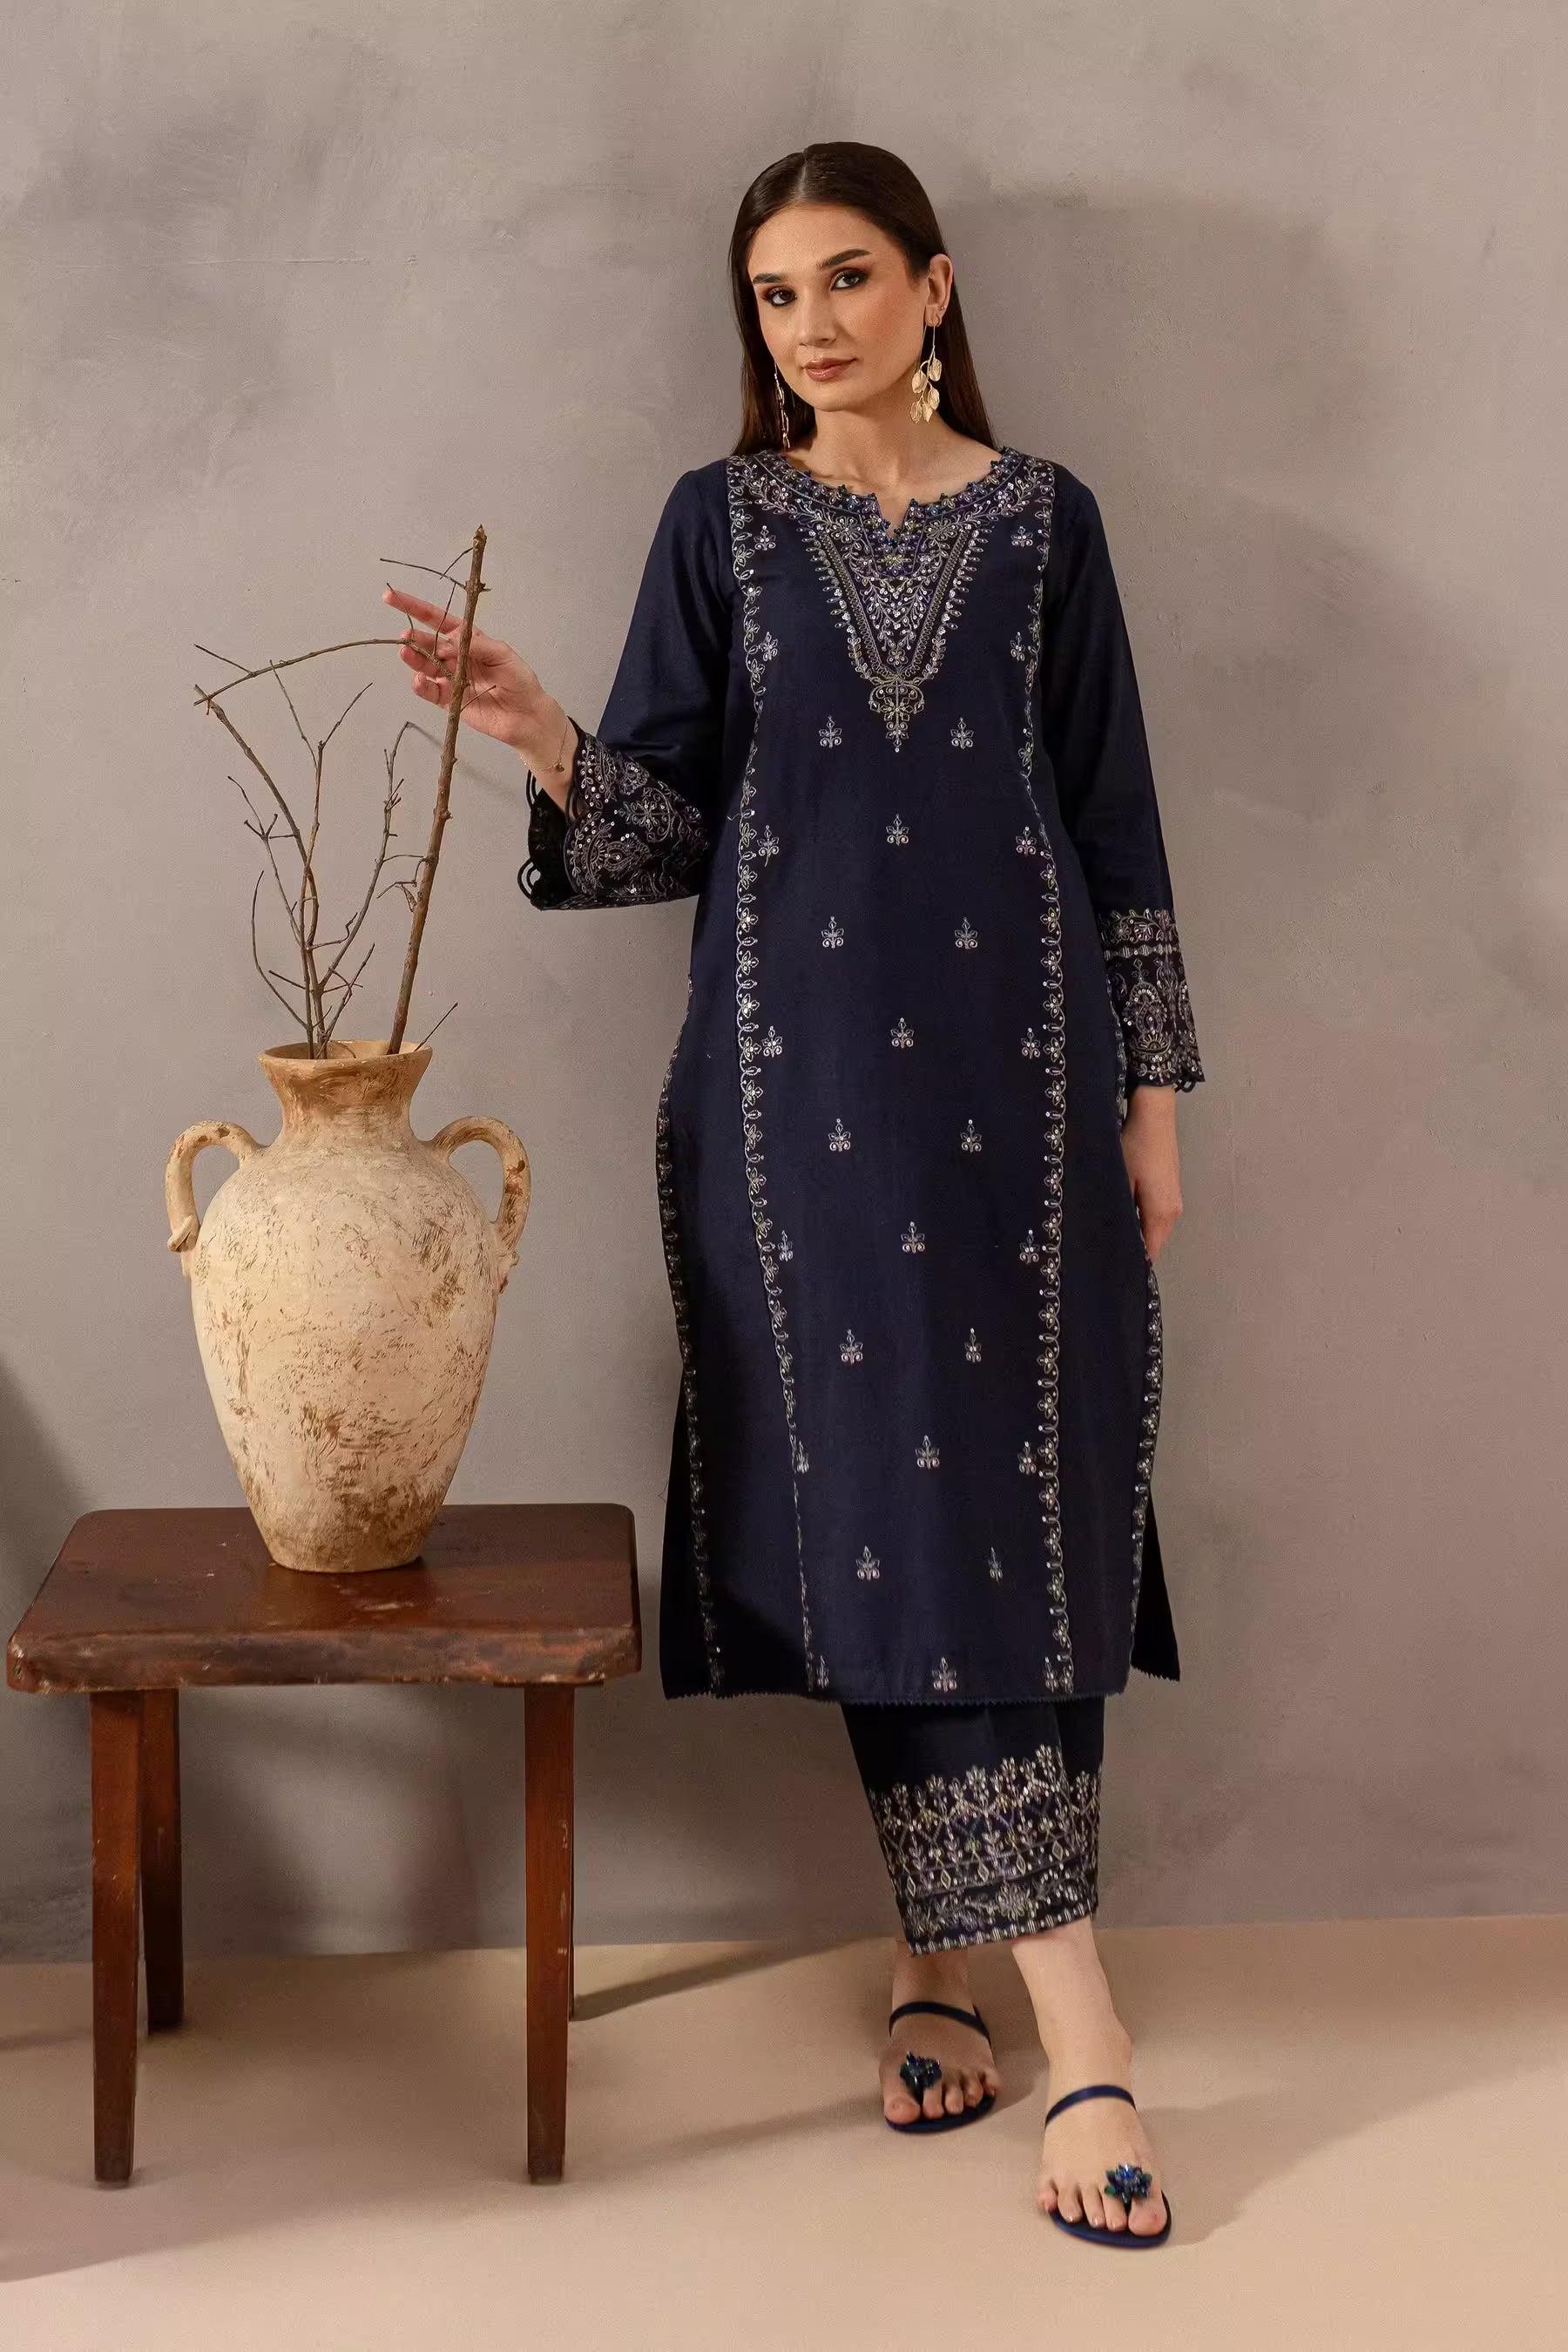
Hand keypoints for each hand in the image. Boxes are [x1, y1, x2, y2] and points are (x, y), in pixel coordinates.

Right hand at [382, 585, 549, 750]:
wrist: (526, 716)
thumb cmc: (519, 680)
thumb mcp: (503, 654)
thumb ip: (477, 645)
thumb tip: (449, 638)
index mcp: (468, 639)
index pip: (438, 620)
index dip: (415, 608)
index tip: (393, 598)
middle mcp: (455, 656)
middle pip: (428, 642)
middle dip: (415, 637)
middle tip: (407, 637)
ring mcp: (450, 678)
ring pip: (425, 665)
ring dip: (414, 659)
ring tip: (406, 653)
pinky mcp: (448, 700)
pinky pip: (430, 691)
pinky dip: (421, 685)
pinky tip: (418, 679)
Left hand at [1120, 1087, 1184, 1262]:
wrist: (1155, 1115)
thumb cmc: (1136, 1145)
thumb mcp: (1121, 1180)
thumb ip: (1119, 1212)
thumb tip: (1113, 1237)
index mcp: (1162, 1213)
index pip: (1150, 1251)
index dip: (1133, 1262)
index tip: (1111, 1269)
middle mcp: (1173, 1210)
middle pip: (1155, 1241)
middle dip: (1135, 1250)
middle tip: (1106, 1255)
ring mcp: (1174, 1199)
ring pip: (1156, 1227)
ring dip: (1139, 1233)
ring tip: (1112, 1237)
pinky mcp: (1171, 1188)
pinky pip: (1157, 1214)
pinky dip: (1144, 1220)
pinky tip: (1125, 1215)